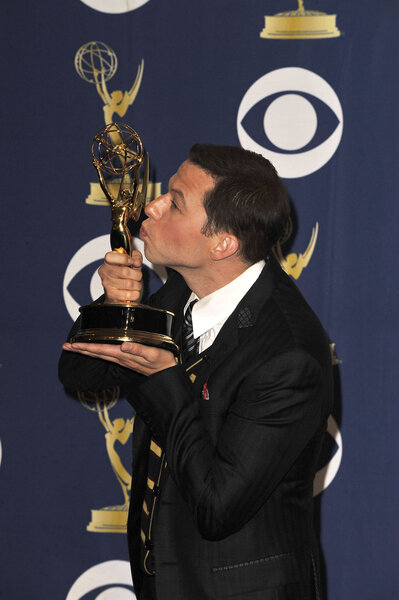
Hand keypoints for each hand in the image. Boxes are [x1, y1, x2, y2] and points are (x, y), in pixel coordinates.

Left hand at [62, 341, 176, 375]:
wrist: (167, 372)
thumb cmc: (162, 361)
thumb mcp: (153, 354)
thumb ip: (139, 350)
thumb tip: (124, 346)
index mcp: (124, 355)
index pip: (101, 349)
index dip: (86, 347)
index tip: (73, 345)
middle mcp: (120, 358)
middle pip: (96, 352)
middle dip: (81, 349)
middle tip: (66, 346)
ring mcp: (122, 359)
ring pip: (100, 354)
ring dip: (86, 350)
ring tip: (74, 347)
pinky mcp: (125, 359)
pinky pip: (107, 354)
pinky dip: (97, 351)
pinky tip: (93, 349)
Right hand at [98, 249, 142, 303]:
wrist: (120, 290)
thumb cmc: (125, 273)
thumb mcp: (132, 260)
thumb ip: (136, 257)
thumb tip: (136, 262)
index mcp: (108, 261)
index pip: (110, 257)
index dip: (124, 259)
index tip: (132, 261)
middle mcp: (105, 272)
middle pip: (125, 272)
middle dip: (137, 274)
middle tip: (138, 275)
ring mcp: (107, 284)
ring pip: (129, 284)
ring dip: (137, 285)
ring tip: (136, 284)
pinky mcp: (111, 295)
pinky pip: (128, 295)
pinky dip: (135, 293)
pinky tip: (133, 291)